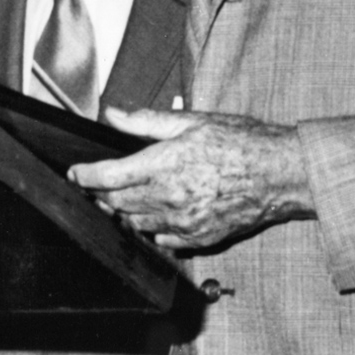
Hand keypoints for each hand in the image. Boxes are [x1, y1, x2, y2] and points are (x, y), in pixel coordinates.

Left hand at [67, 107, 315, 249]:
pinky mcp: (199, 238)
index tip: (75, 174)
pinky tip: (156, 216)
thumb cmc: (240, 142)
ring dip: (125, 212)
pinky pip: (163, 240)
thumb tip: (113, 114)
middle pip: (118, 203)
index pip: (108, 177)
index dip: (85, 176)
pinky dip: (152, 229)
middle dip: (103, 194)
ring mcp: (183, 222)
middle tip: (97, 185)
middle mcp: (169, 198)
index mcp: (164, 165)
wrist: (278, 173)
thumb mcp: (192, 121)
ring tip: (122, 200)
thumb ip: (147, 121)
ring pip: (137, 223)